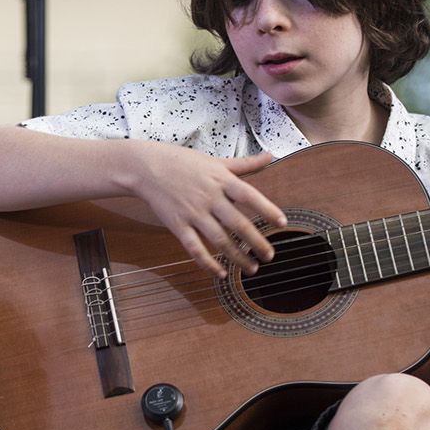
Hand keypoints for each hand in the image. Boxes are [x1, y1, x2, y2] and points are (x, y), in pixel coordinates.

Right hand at [129, 143, 287, 277]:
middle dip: (256, 242)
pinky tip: (220, 273)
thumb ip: (245, 164)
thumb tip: (270, 156)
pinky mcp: (177, 225)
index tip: (282, 223)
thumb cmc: (182, 162)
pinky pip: (195, 248)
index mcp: (221, 180)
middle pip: (238, 223)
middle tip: (269, 256)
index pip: (249, 196)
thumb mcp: (216, 161)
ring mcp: (193, 213)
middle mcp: (209, 197)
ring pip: (220, 240)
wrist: (146, 168)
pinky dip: (208, 263)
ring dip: (237, 257)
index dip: (267, 209)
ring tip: (252, 268)